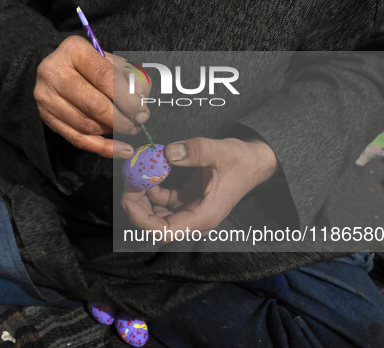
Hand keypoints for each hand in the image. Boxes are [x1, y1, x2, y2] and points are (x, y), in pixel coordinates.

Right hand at [34, 36, 150, 158]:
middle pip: (93, 104)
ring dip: (112, 131)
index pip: (104, 78)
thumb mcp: (117, 65)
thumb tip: (140, 109)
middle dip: (120, 119)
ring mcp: (46, 96)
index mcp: (73, 50)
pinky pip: (77, 139)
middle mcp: (53, 71)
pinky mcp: (46, 117)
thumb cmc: (96, 67)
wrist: (64, 71)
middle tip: (137, 125)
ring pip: (86, 124)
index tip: (142, 112)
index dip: (126, 99)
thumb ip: (133, 82)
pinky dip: (103, 148)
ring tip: (129, 130)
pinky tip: (122, 150)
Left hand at [121, 137, 277, 239]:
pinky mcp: (185, 200)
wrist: (254, 161)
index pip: (164, 232)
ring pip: (155, 213)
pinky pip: (161, 200)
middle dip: (136, 204)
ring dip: (141, 195)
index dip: (141, 219)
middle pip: (154, 224)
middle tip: (128, 179)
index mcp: (202, 216)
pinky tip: (149, 170)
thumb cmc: (241, 161)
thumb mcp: (220, 151)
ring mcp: (188, 210)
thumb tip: (168, 152)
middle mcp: (193, 218)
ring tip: (136, 171)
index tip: (128, 197)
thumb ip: (195, 151)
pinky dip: (151, 187)